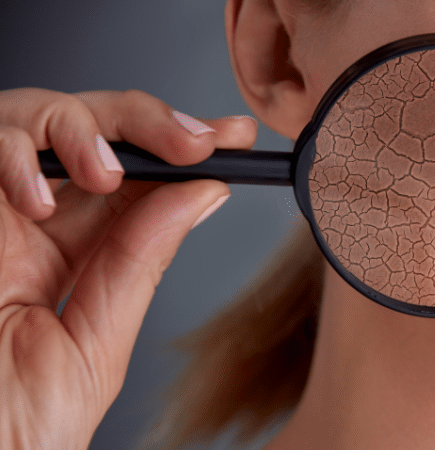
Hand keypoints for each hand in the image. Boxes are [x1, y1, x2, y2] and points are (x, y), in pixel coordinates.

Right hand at [0, 88, 256, 448]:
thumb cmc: (14, 430)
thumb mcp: (93, 347)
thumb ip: (139, 266)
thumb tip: (201, 197)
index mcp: (78, 256)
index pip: (140, 183)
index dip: (186, 151)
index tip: (237, 139)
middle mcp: (35, 224)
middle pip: (97, 132)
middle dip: (152, 124)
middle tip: (199, 140)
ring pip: (39, 118)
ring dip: (85, 129)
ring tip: (106, 172)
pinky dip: (14, 155)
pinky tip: (39, 201)